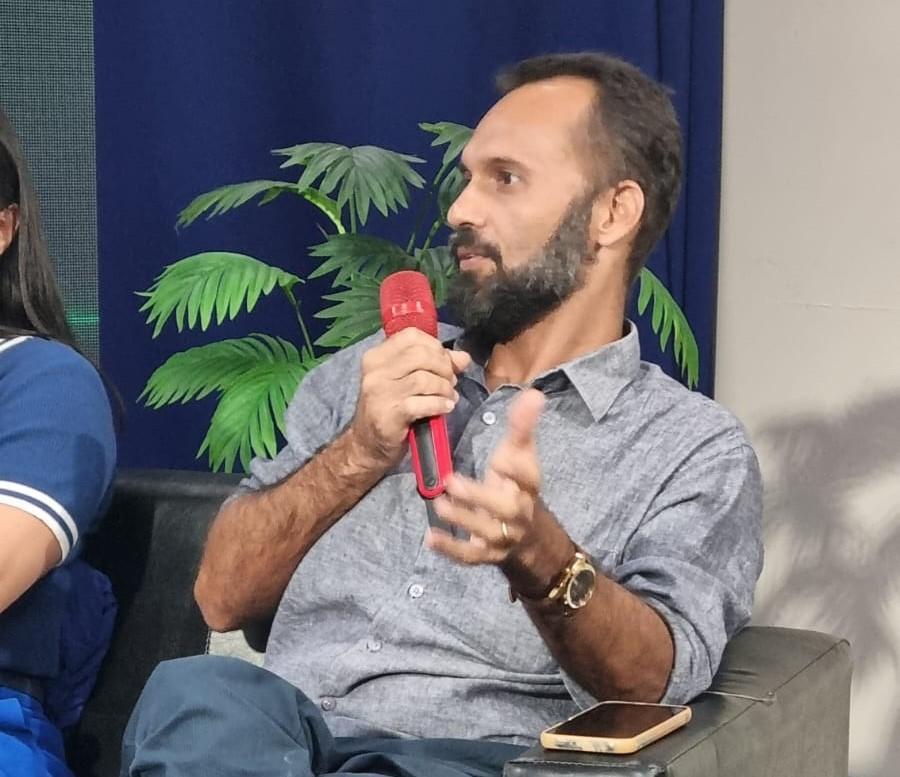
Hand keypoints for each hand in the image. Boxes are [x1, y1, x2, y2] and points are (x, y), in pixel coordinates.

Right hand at [348, 328, 470, 469]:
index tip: (445, 362)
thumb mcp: (408, 382)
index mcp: (377, 356)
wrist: (368, 445)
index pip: (412, 336)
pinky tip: (445, 408)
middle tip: (451, 382)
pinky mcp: (389, 413)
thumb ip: (435, 365)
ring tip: (449, 397)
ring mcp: (380, 392)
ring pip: (424, 379)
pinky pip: (423, 402)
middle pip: (421, 355)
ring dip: (444, 388)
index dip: (435, 346)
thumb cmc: (390, 409)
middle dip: (444, 368)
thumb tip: (463, 357)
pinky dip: (440, 404)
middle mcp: (375, 370)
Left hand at [427, 389, 573, 595]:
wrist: (527, 533)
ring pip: (487, 533)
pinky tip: (430, 537)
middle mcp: (519, 513)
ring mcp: (503, 536)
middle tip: (452, 482)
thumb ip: (522, 426)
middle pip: (506, 510)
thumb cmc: (516, 484)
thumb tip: (533, 393)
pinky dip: (451, 549)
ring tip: (440, 505)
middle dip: (480, 497)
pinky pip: (470, 556)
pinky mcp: (486, 554)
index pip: (528, 479)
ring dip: (463, 520)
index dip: (517, 471)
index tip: (502, 459)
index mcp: (528, 487)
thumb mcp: (519, 454)